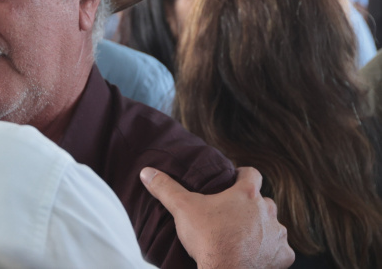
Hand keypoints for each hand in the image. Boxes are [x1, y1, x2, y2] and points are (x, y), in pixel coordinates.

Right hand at [140, 166, 293, 268]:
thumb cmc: (208, 240)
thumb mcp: (182, 208)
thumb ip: (166, 188)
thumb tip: (147, 172)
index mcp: (247, 194)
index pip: (251, 174)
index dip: (242, 175)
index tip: (234, 181)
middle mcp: (267, 211)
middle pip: (262, 201)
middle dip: (250, 206)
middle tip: (231, 215)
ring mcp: (277, 234)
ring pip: (272, 225)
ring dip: (261, 229)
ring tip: (241, 237)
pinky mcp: (282, 256)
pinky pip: (279, 250)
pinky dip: (269, 252)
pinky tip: (254, 256)